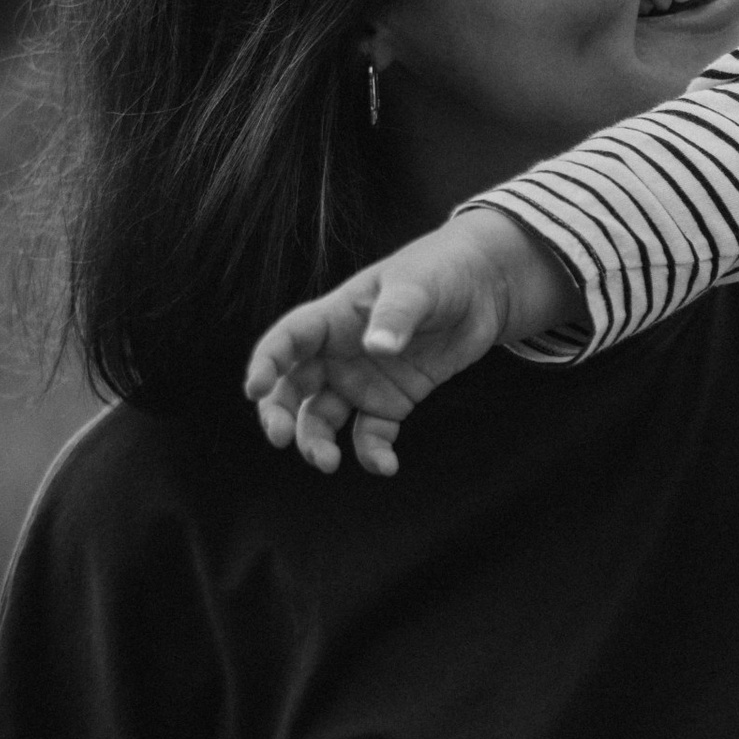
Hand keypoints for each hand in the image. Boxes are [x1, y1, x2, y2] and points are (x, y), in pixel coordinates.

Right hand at [245, 212, 572, 474]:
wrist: (484, 289)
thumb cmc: (441, 273)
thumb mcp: (419, 286)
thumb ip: (397, 315)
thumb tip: (377, 347)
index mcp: (335, 317)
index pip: (288, 339)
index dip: (267, 362)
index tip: (254, 388)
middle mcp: (339, 352)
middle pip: (293, 387)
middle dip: (280, 413)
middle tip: (281, 439)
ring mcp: (363, 380)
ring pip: (322, 417)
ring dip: (316, 442)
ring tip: (328, 464)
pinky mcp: (391, 401)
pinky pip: (370, 434)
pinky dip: (372, 453)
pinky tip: (385, 466)